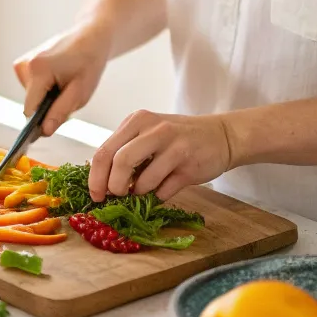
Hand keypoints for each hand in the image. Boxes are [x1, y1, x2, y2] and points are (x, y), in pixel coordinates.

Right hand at [13, 24, 111, 135]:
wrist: (90, 37)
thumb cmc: (89, 62)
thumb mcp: (80, 93)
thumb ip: (60, 112)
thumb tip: (44, 131)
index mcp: (38, 70)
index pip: (30, 110)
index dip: (40, 123)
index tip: (52, 127)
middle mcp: (25, 65)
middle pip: (30, 104)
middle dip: (47, 108)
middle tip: (68, 97)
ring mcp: (22, 63)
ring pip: (30, 97)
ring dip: (46, 98)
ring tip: (65, 85)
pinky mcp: (22, 63)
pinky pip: (30, 88)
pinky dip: (43, 89)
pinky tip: (57, 79)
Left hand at [88, 110, 233, 202]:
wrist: (220, 135)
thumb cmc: (176, 138)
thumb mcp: (147, 134)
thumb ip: (125, 151)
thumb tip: (100, 182)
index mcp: (137, 120)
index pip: (104, 151)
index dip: (95, 178)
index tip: (96, 195)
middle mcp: (154, 129)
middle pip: (119, 162)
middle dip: (113, 186)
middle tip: (117, 196)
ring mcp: (173, 146)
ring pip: (142, 181)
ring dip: (140, 193)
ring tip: (148, 187)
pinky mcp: (189, 166)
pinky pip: (163, 191)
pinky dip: (159, 196)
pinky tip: (167, 185)